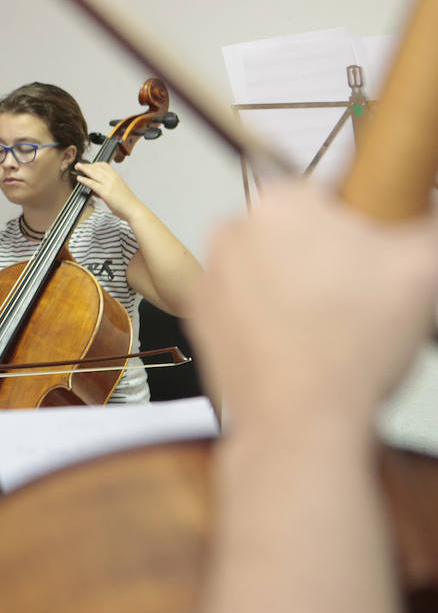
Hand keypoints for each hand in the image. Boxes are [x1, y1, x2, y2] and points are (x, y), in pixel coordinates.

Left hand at [74, 162, 143, 221]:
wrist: (134, 209)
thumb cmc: (127, 202)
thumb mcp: (118, 190)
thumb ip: (107, 188)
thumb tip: (96, 190)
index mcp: (116, 176)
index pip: (104, 165)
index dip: (94, 164)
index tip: (88, 164)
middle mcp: (113, 178)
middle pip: (97, 167)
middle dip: (87, 165)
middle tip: (79, 165)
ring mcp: (109, 184)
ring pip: (94, 173)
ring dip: (84, 169)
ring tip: (77, 167)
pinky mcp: (105, 192)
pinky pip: (92, 183)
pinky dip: (85, 180)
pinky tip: (79, 179)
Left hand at [189, 184, 437, 431]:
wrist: (298, 421)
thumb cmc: (347, 349)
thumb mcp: (423, 268)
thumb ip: (431, 225)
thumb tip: (429, 214)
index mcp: (282, 202)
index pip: (335, 191)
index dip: (366, 225)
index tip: (378, 252)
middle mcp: (233, 231)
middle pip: (300, 231)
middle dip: (332, 256)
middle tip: (359, 294)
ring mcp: (210, 275)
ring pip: (272, 266)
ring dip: (300, 286)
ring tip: (332, 323)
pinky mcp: (198, 315)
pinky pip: (246, 301)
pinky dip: (270, 315)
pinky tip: (300, 340)